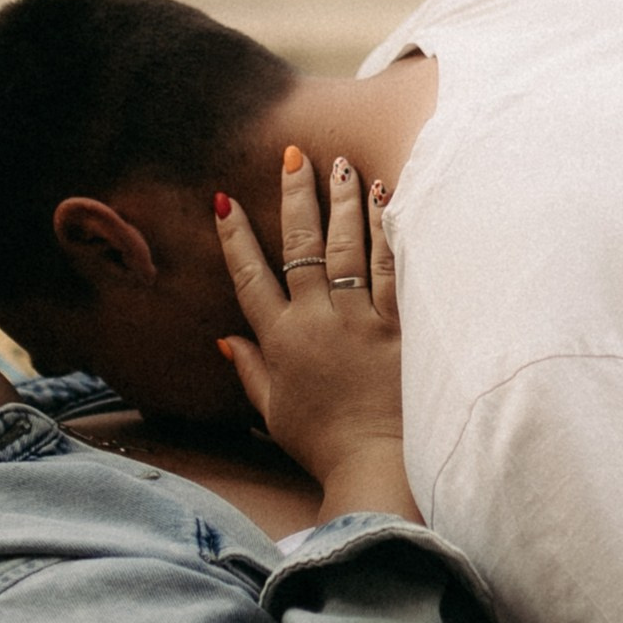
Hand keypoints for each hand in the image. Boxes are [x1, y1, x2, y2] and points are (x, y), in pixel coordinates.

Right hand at [213, 150, 414, 522]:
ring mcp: (360, 319)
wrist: (379, 465)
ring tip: (341, 164)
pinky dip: (387, 231)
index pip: (250, 276)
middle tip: (294, 156)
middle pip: (301, 246)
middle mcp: (317, 321)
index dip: (235, 236)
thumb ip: (249, 370)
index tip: (223, 199)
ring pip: (347, 247)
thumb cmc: (326, 444)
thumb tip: (223, 338)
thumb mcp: (273, 412)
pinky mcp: (399, 325)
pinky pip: (392, 267)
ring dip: (342, 201)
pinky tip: (386, 199)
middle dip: (295, 196)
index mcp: (281, 341)